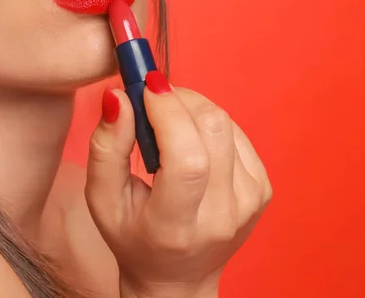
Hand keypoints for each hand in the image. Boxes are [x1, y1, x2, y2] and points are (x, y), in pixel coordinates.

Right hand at [85, 71, 271, 297]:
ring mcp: (249, 202)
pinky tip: (191, 140)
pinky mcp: (261, 188)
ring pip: (225, 124)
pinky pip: (236, 132)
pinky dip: (208, 123)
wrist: (177, 276)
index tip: (146, 87)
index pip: (187, 160)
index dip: (169, 112)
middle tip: (152, 99)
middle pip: (213, 130)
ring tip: (168, 124)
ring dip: (192, 108)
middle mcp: (222, 215)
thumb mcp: (102, 199)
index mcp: (176, 226)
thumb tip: (120, 97)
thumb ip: (106, 147)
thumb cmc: (133, 237)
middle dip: (179, 99)